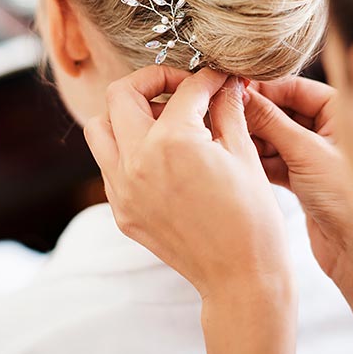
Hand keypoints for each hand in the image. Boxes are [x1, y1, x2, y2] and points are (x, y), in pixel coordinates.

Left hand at [84, 67, 293, 304]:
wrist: (240, 276)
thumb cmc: (252, 217)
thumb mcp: (244, 154)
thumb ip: (227, 110)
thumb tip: (225, 82)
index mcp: (173, 142)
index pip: (185, 89)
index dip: (207, 77)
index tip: (218, 79)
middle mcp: (137, 161)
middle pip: (121, 94)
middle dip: (153, 81)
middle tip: (182, 88)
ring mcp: (122, 189)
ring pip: (100, 128)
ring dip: (127, 114)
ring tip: (163, 121)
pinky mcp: (121, 211)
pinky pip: (108, 165)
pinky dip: (128, 149)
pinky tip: (162, 157)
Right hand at [240, 77, 352, 291]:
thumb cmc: (348, 198)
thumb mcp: (306, 152)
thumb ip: (271, 121)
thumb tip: (241, 94)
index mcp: (342, 112)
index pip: (296, 88)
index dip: (264, 88)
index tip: (233, 89)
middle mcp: (330, 130)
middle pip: (283, 110)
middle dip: (255, 114)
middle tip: (223, 114)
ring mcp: (316, 155)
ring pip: (275, 137)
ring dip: (253, 138)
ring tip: (225, 137)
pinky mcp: (304, 179)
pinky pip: (275, 160)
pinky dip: (258, 160)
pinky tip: (237, 159)